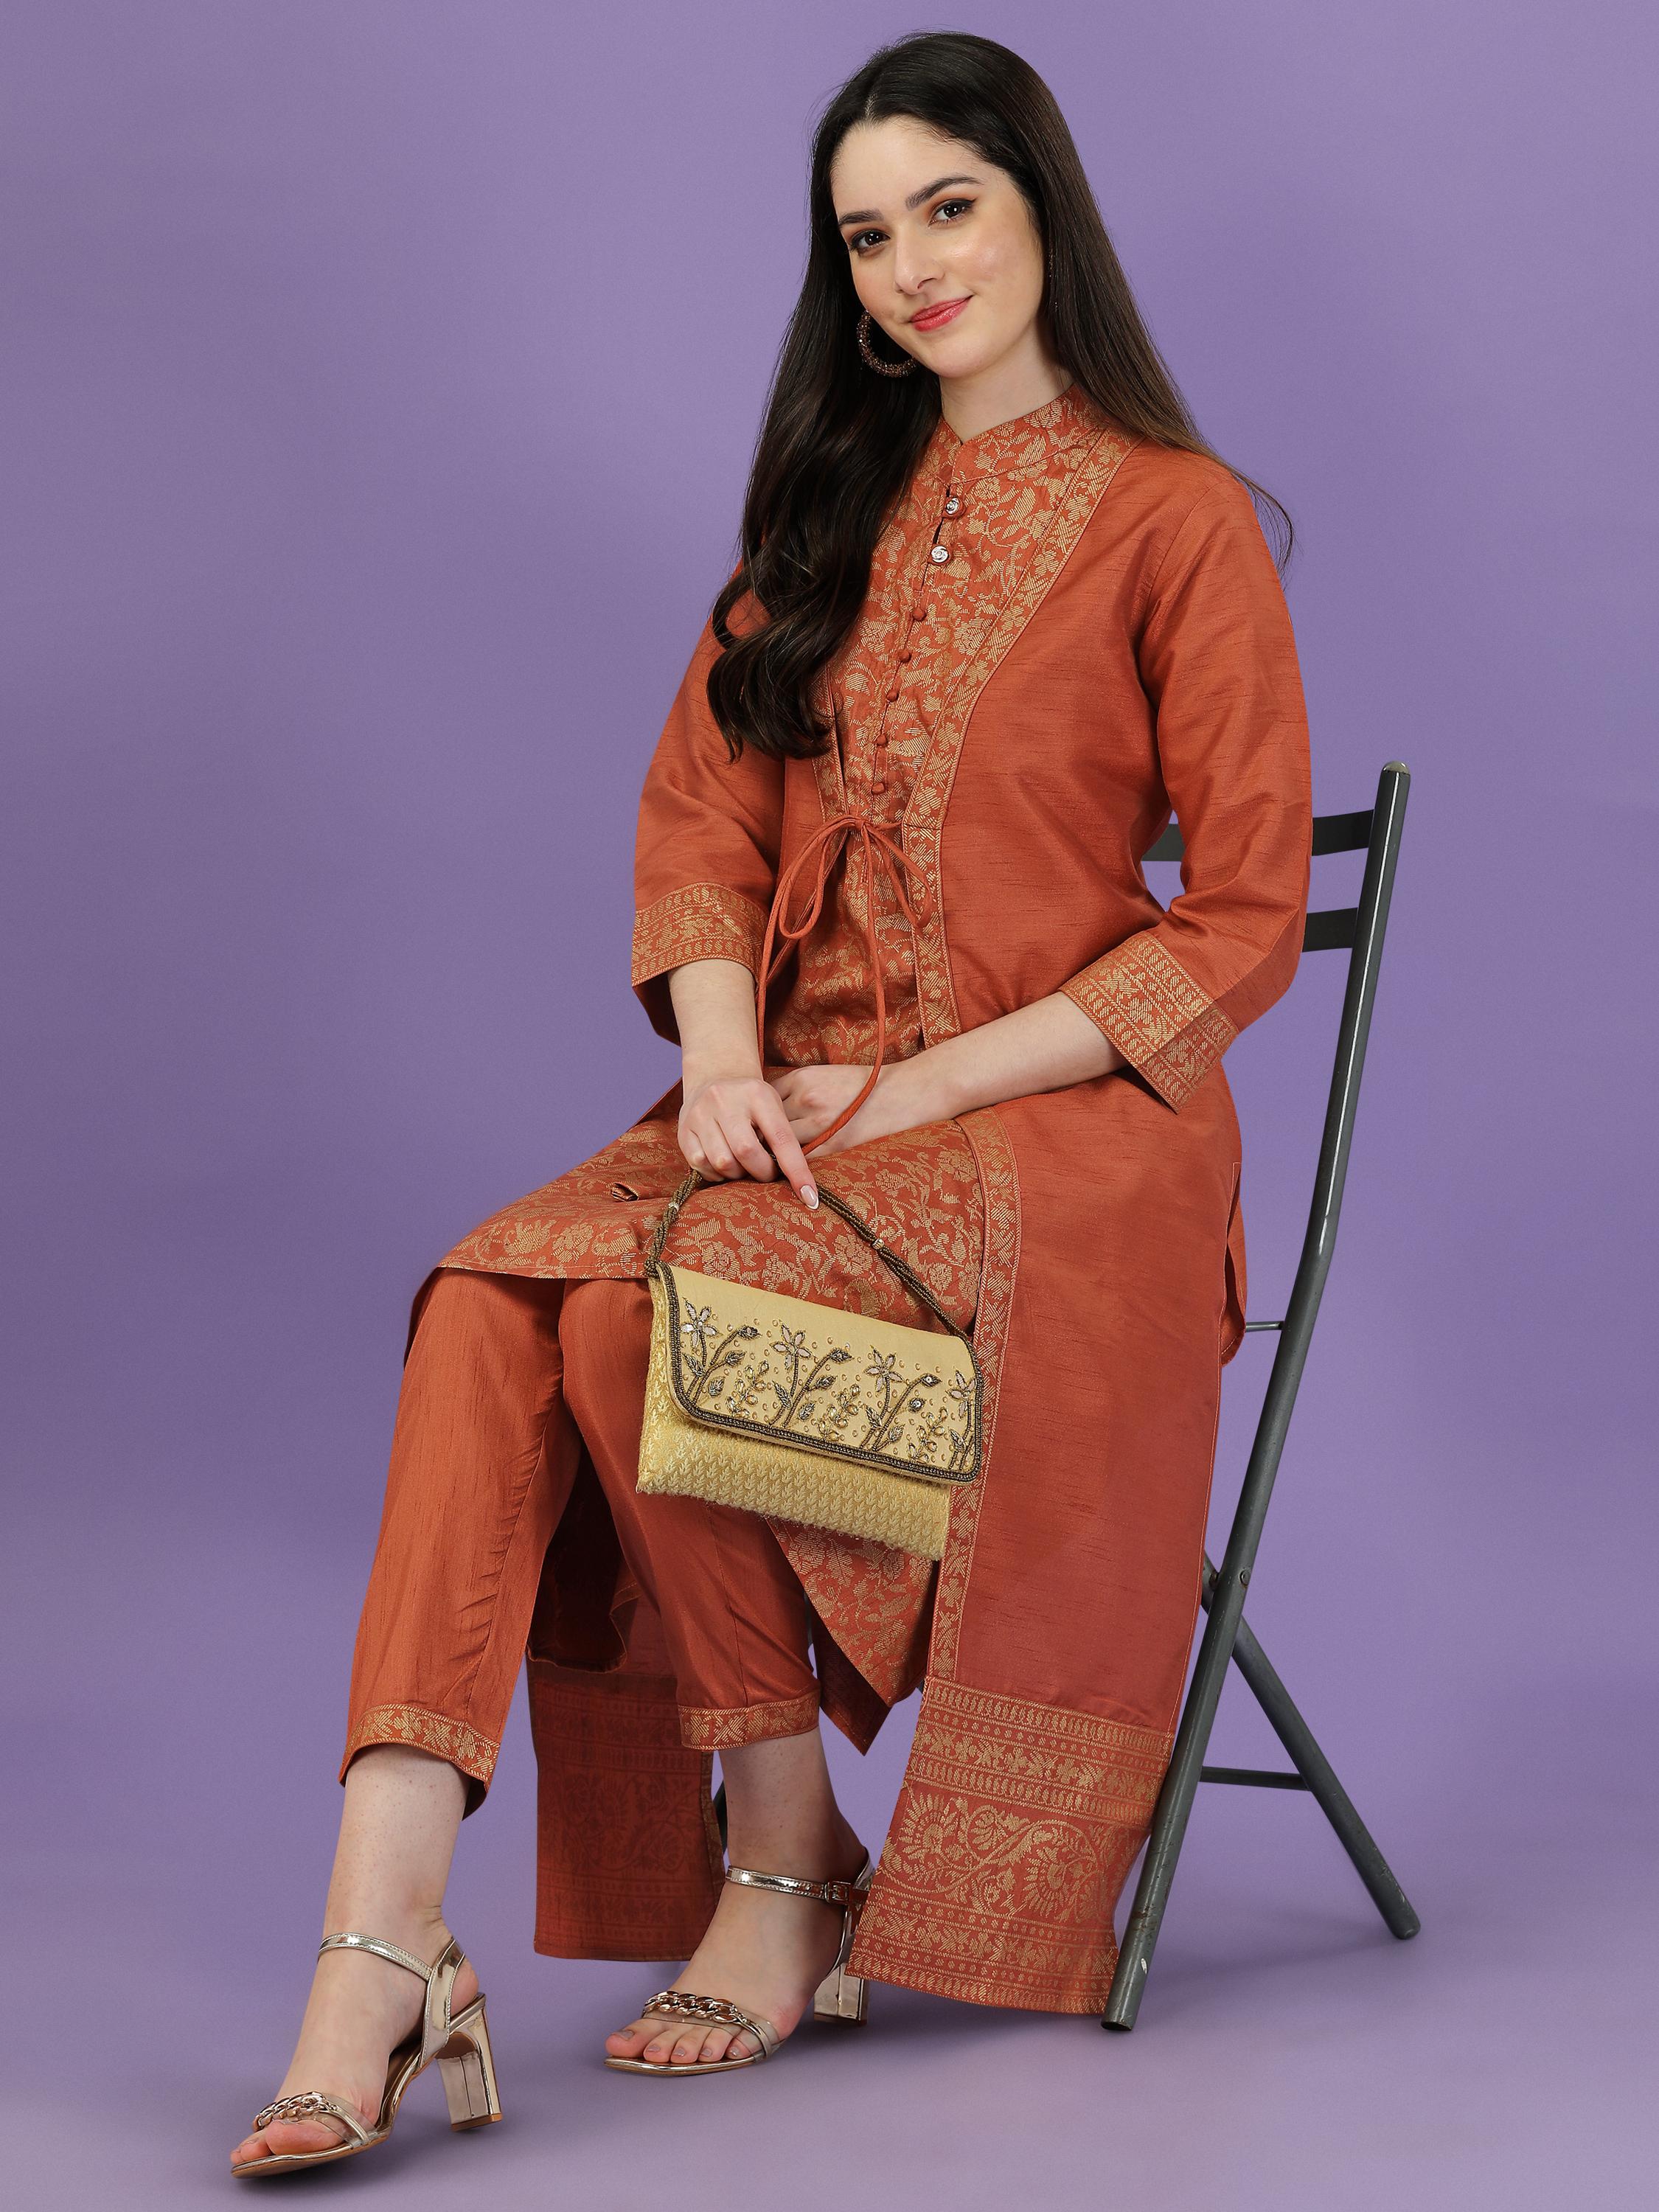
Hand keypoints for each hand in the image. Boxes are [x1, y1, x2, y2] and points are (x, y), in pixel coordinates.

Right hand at [679, 1072, 818, 1206]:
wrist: (715, 1077)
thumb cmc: (752, 1100)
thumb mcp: (773, 1106)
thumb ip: (781, 1137)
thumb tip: (797, 1181)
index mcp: (757, 1094)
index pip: (780, 1138)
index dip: (796, 1171)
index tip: (810, 1197)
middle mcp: (725, 1100)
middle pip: (747, 1152)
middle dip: (761, 1172)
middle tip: (766, 1173)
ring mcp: (700, 1114)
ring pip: (722, 1162)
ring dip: (737, 1174)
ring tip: (743, 1165)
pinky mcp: (684, 1129)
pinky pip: (700, 1164)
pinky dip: (716, 1173)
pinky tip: (723, 1163)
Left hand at [768, 1059, 944, 1155]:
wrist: (907, 1092)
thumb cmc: (868, 1086)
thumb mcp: (827, 1076)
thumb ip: (799, 1091)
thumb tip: (771, 1112)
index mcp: (802, 1077)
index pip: (764, 1101)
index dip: (761, 1117)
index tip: (760, 1129)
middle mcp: (806, 1097)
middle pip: (766, 1124)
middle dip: (761, 1138)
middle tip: (757, 1153)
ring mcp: (819, 1121)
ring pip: (779, 1145)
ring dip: (774, 1156)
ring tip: (771, 1167)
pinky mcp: (834, 1144)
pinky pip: (801, 1161)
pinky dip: (794, 1168)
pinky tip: (794, 1172)